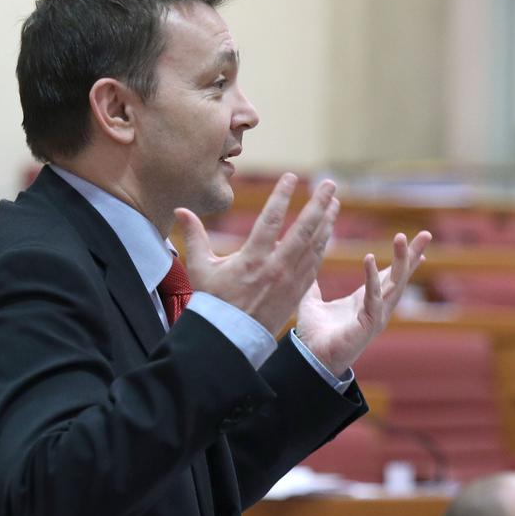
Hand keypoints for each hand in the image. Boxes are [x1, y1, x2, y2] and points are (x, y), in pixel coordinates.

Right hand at [173, 174, 338, 335]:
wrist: (231, 338)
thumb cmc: (214, 302)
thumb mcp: (201, 268)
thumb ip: (195, 236)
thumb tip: (180, 210)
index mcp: (253, 259)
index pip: (271, 220)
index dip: (282, 196)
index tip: (292, 177)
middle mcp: (276, 268)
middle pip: (303, 230)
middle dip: (318, 205)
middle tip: (330, 184)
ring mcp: (290, 281)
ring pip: (314, 246)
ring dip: (326, 222)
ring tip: (335, 202)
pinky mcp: (298, 292)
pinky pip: (315, 264)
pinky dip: (323, 245)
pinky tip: (328, 231)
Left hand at [295, 230, 429, 375]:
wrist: (310, 359)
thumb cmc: (313, 337)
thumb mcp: (312, 303)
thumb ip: (313, 286)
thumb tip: (307, 270)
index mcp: (366, 301)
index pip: (390, 277)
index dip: (403, 261)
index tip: (419, 247)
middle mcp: (377, 308)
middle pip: (400, 277)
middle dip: (412, 255)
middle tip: (426, 234)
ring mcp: (376, 316)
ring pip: (394, 284)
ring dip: (400, 260)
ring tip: (401, 238)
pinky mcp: (368, 324)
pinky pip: (373, 297)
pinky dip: (372, 278)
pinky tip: (369, 258)